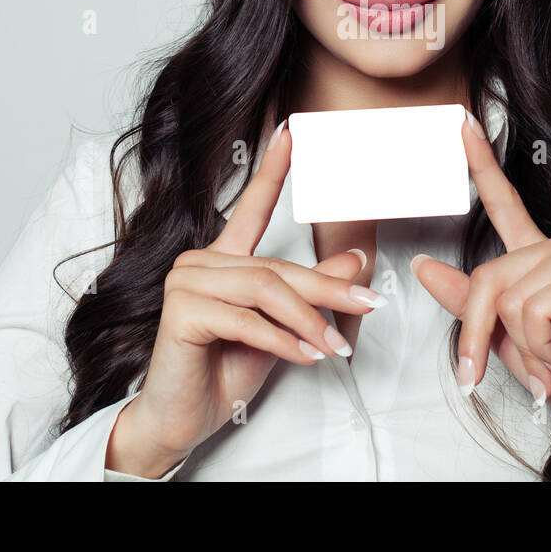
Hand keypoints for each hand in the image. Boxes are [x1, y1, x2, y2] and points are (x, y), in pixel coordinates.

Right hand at [108, 121, 384, 475]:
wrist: (183, 418)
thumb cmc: (225, 370)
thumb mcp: (282, 328)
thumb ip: (311, 290)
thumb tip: (355, 257)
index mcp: (222, 257)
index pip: (252, 206)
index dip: (273, 169)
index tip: (291, 133)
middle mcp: (201, 260)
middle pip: (277, 267)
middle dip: (328, 288)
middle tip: (369, 303)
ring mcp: (186, 281)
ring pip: (266, 291)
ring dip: (309, 322)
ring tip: (335, 347)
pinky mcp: (181, 310)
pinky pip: (247, 320)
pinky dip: (283, 341)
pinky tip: (305, 357)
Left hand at [410, 112, 550, 451]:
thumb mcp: (504, 338)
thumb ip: (467, 302)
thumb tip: (423, 266)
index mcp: (534, 256)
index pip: (504, 201)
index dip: (480, 162)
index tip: (461, 122)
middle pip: (485, 278)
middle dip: (481, 335)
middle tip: (495, 370)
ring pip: (507, 299)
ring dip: (520, 346)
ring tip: (549, 361)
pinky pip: (531, 310)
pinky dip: (538, 346)